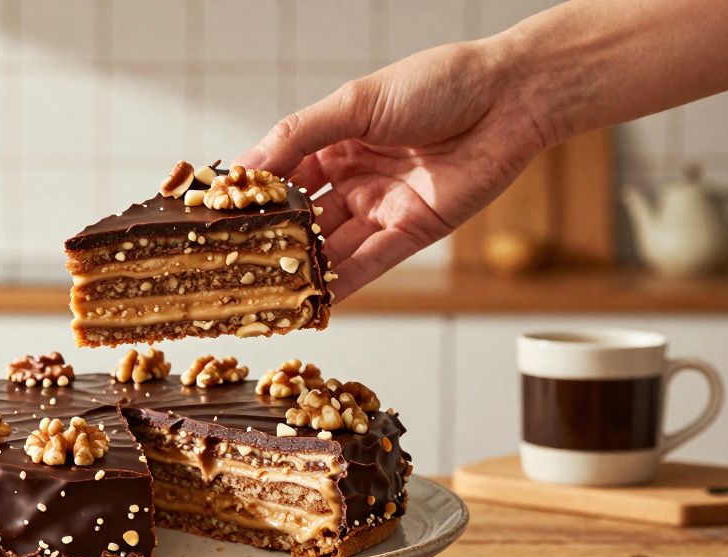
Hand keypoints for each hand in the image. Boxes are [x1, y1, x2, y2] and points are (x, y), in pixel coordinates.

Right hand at [236, 40, 549, 300]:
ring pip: (333, 246)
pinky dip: (343, 284)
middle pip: (305, 218)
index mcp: (336, 141)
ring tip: (267, 293)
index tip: (216, 220)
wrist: (511, 98)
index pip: (282, 175)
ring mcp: (382, 207)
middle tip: (235, 267)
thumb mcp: (356, 102)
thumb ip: (299, 135)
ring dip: (304, 270)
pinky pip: (371, 263)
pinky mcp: (413, 231)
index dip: (253, 198)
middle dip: (273, 242)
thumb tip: (245, 165)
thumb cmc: (438, 84)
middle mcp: (355, 177)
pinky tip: (314, 302)